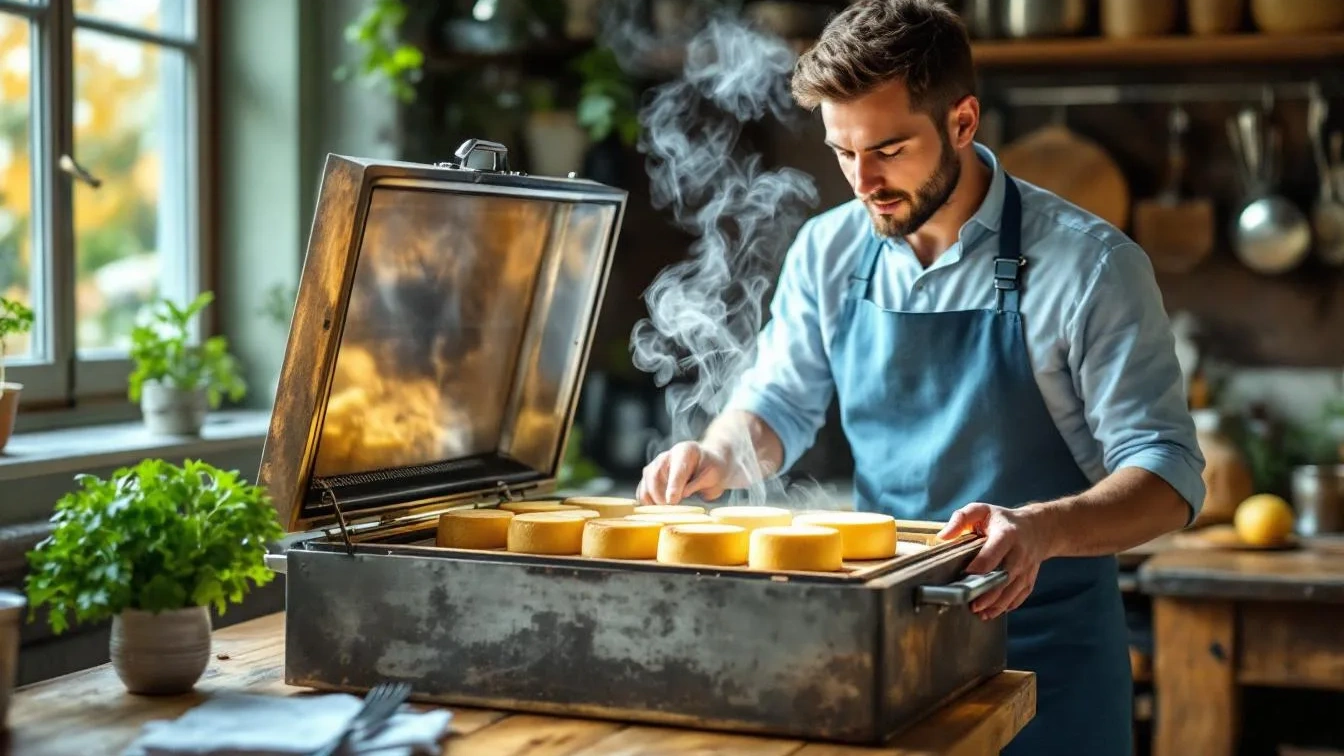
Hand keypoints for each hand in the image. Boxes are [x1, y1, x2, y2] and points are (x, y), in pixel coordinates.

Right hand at [636, 441, 729, 504]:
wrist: (707, 466)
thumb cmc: (712, 470)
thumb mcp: (714, 475)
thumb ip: (697, 483)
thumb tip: (680, 495)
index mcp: (685, 451)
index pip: (676, 468)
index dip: (673, 485)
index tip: (672, 501)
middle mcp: (666, 457)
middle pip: (654, 474)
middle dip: (659, 494)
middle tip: (669, 509)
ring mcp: (655, 466)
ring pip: (645, 483)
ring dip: (651, 500)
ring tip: (664, 512)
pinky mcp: (650, 478)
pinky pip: (642, 491)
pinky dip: (646, 502)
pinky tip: (656, 511)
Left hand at [937, 503, 1054, 620]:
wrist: (1037, 529)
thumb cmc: (1002, 519)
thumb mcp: (981, 510)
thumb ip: (960, 519)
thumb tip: (943, 536)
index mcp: (1007, 534)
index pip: (993, 553)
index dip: (979, 567)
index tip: (964, 575)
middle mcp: (1020, 553)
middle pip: (1004, 577)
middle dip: (988, 593)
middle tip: (971, 603)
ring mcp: (1027, 568)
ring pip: (1013, 590)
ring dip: (996, 604)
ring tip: (978, 611)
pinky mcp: (1030, 579)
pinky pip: (1020, 596)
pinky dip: (1006, 606)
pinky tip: (992, 612)